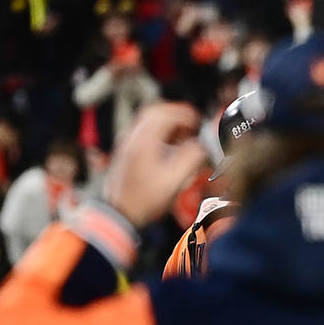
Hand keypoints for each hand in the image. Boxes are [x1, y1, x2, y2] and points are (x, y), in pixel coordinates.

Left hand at [103, 102, 207, 226]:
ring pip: (148, 120)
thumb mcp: (175, 180)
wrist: (120, 213)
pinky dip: (159, 132)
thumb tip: (202, 146)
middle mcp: (132, 137)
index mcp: (144, 141)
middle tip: (191, 125)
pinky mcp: (127, 151)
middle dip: (176, 114)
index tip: (197, 123)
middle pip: (154, 111)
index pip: (166, 113)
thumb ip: (192, 158)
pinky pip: (144, 131)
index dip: (185, 115)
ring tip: (182, 138)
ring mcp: (127, 143)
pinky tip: (169, 147)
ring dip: (168, 124)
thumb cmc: (144, 200)